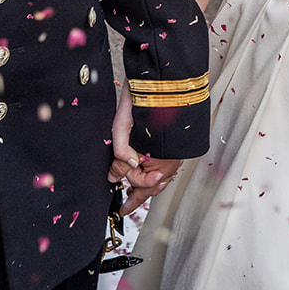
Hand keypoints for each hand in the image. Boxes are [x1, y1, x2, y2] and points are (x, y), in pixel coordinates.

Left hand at [108, 90, 182, 213]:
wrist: (165, 80)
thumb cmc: (145, 99)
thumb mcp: (123, 124)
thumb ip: (120, 150)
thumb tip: (119, 171)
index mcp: (159, 157)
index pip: (139, 181)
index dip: (124, 180)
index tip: (113, 181)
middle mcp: (171, 159)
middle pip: (152, 186)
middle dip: (137, 197)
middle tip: (125, 209)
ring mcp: (175, 153)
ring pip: (161, 179)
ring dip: (147, 186)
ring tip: (135, 196)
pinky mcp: (176, 145)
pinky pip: (167, 168)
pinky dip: (156, 176)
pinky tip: (149, 175)